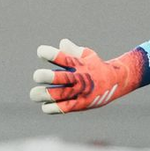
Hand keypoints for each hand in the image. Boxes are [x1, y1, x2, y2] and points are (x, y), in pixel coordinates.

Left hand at [29, 39, 147, 113]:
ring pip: (60, 94)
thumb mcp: (87, 55)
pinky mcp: (81, 104)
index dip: (51, 54)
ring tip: (34, 94)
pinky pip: (65, 108)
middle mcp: (79, 78)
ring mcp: (80, 92)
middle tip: (37, 76)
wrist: (116, 81)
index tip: (40, 52)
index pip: (64, 58)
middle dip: (46, 76)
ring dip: (45, 95)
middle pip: (61, 78)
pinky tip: (45, 106)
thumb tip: (62, 42)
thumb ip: (73, 50)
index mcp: (79, 64)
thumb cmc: (95, 66)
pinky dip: (53, 108)